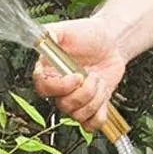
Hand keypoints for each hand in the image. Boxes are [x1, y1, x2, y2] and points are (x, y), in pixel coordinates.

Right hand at [32, 16, 128, 133]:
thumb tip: (41, 37)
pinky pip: (91, 124)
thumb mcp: (68, 28)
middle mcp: (59, 90)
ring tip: (99, 80)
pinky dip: (100, 113)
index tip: (76, 77)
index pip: (44, 89)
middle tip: (93, 75)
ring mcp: (74, 102)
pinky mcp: (90, 109)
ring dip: (96, 98)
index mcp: (49, 73)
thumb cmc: (88, 34)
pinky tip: (102, 95)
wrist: (112, 42)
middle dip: (84, 91)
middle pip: (63, 105)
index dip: (60, 87)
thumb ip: (51, 33)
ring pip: (79, 115)